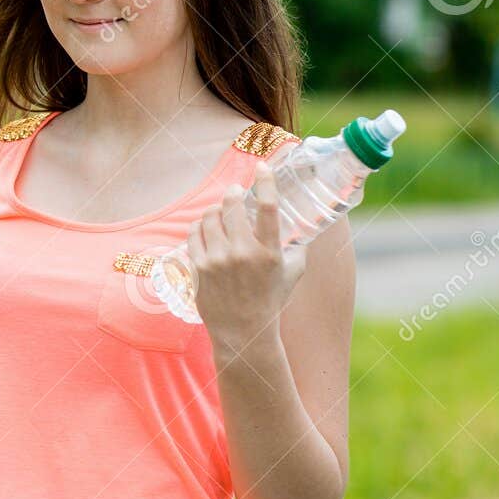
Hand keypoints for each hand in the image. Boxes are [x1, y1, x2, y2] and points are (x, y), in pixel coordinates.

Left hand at [191, 162, 306, 355]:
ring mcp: (217, 260)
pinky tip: (207, 229)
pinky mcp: (198, 267)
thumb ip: (297, 245)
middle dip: (232, 193)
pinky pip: (194, 233)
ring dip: (215, 210)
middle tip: (235, 192)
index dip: (265, 181)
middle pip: (231, 206)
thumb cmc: (271, 299)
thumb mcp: (293, 272)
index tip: (262, 166)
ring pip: (209, 217)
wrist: (243, 332)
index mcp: (270, 252)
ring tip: (221, 213)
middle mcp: (243, 253)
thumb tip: (304, 220)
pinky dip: (200, 227)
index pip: (268, 207)